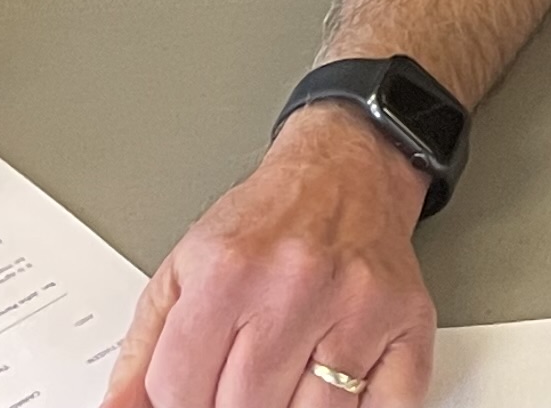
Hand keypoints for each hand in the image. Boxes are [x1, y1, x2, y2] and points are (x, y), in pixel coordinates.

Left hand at [98, 107, 434, 407]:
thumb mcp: (186, 269)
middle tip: (238, 386)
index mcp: (228, 271)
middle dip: (231, 407)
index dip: (179, 402)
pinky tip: (334, 389)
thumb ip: (144, 349)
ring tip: (281, 382)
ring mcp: (356, 306)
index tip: (191, 393)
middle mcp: (294, 284)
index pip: (180, 389)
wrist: (346, 167)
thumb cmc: (267, 221)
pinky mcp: (406, 320)